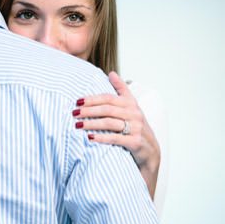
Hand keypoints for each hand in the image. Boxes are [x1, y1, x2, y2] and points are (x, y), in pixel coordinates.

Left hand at [73, 71, 160, 195]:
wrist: (151, 150)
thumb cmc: (135, 126)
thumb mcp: (132, 107)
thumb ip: (121, 90)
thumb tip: (111, 73)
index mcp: (131, 104)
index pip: (109, 98)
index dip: (92, 99)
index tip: (77, 100)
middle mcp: (135, 114)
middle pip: (107, 109)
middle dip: (89, 111)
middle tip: (73, 113)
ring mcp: (136, 128)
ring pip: (110, 123)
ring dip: (92, 124)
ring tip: (77, 125)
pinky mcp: (135, 142)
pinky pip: (116, 139)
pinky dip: (102, 138)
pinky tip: (89, 138)